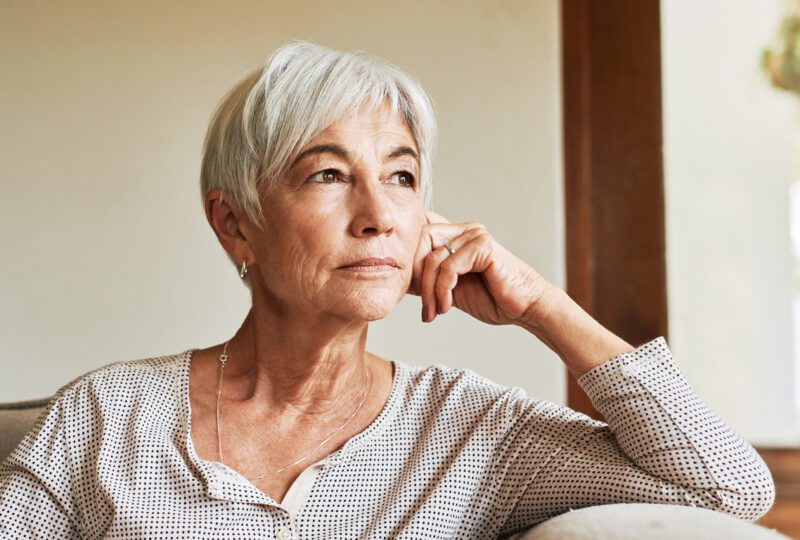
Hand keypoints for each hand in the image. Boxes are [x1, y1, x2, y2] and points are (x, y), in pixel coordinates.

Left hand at [407, 210, 555, 325]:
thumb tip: (399, 280)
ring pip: (432, 258)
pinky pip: (449, 267)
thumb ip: (427, 279)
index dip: (408, 260)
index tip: (410, 291)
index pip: (418, 233)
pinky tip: (446, 307)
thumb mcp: (449, 289)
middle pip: (419, 241)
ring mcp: (474, 235)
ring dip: (429, 292)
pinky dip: (442, 290)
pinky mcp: (483, 246)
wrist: (524, 308)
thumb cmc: (491, 298)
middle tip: (424, 306)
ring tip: (434, 312)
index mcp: (455, 235)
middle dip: (415, 277)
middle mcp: (463, 230)